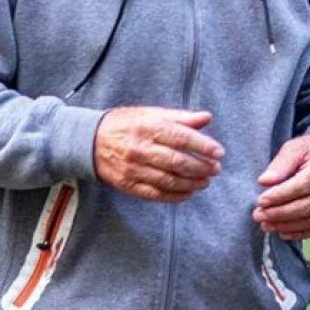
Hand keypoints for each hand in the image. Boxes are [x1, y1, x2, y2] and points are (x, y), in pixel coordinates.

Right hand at [94, 107, 223, 202]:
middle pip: (177, 162)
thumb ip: (180, 117)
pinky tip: (189, 193)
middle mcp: (140, 149)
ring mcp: (134, 169)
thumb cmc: (126, 124)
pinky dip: (175, 196)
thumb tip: (207, 117)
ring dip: (192, 183)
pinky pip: (156, 194)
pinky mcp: (128, 185)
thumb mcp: (151, 114)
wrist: (90, 141)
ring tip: (206, 181)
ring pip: (168, 180)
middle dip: (201, 167)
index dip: (203, 146)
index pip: (181, 137)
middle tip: (216, 169)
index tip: (219, 152)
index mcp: (148, 127)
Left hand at [252, 132, 309, 240]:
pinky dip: (299, 233)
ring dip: (286, 225)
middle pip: (306, 206)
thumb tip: (264, 181)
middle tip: (258, 215)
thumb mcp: (297, 146)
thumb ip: (281, 163)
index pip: (302, 185)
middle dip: (279, 213)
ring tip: (265, 224)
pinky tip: (282, 231)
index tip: (261, 201)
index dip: (280, 195)